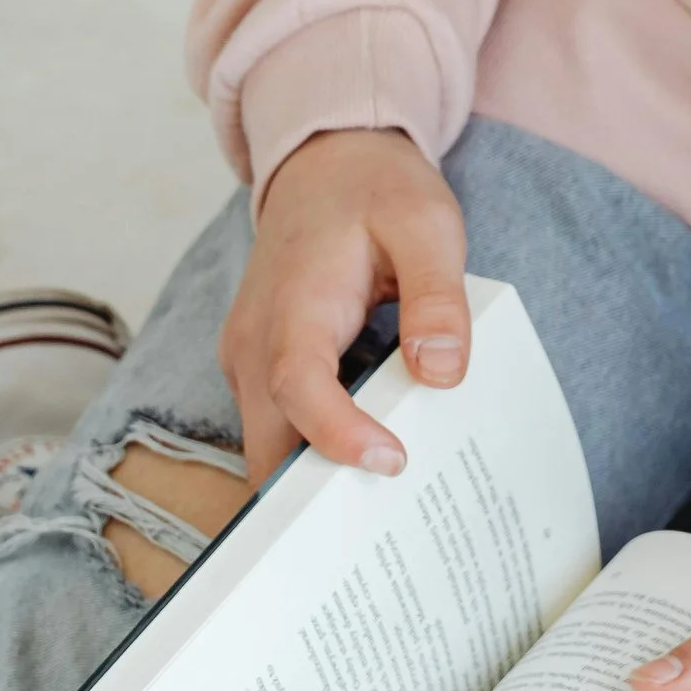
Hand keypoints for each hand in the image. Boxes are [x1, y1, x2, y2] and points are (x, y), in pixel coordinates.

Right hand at [219, 128, 468, 482]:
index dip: (337, 434)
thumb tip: (441, 373)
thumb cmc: (376, 190)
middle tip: (389, 528)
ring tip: (388, 513)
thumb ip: (436, 296)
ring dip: (315, 481)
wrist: (325, 162)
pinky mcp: (261, 367)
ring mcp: (249, 358)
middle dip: (315, 495)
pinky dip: (315, 454)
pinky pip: (279, 427)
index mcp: (293, 306)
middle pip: (268, 443)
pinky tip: (374, 466)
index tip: (392, 462)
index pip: (297, 386)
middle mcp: (254, 342)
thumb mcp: (427, 225)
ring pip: (268, 446)